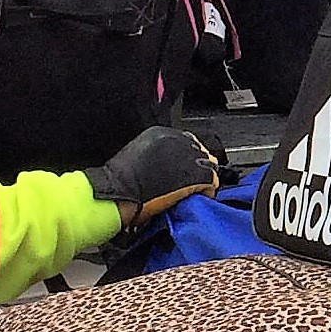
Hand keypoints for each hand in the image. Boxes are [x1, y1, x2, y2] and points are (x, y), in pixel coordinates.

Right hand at [85, 127, 224, 228]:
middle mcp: (178, 139)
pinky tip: (192, 198)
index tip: (185, 171)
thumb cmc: (120, 180)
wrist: (118, 192)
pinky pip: (212, 182)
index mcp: (161, 133)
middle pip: (200, 153)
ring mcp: (189, 156)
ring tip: (189, 192)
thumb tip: (171, 165)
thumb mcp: (138, 155)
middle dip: (197, 169)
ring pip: (209, 167)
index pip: (188, 142)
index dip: (188, 160)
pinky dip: (206, 192)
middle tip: (189, 184)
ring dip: (201, 181)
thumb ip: (158, 155)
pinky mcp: (197, 174)